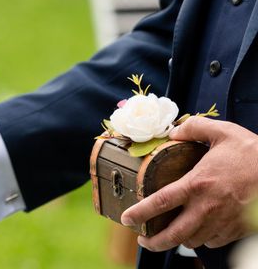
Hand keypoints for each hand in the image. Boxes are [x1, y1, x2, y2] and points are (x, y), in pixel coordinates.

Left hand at [121, 117, 257, 250]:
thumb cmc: (252, 152)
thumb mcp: (222, 131)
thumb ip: (193, 128)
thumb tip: (173, 131)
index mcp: (198, 184)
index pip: (161, 202)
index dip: (141, 213)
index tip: (127, 219)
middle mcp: (208, 208)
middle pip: (174, 234)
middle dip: (154, 242)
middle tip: (142, 241)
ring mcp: (223, 222)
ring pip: (193, 240)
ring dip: (178, 239)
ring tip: (168, 233)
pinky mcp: (237, 230)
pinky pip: (213, 242)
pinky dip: (201, 239)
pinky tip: (197, 230)